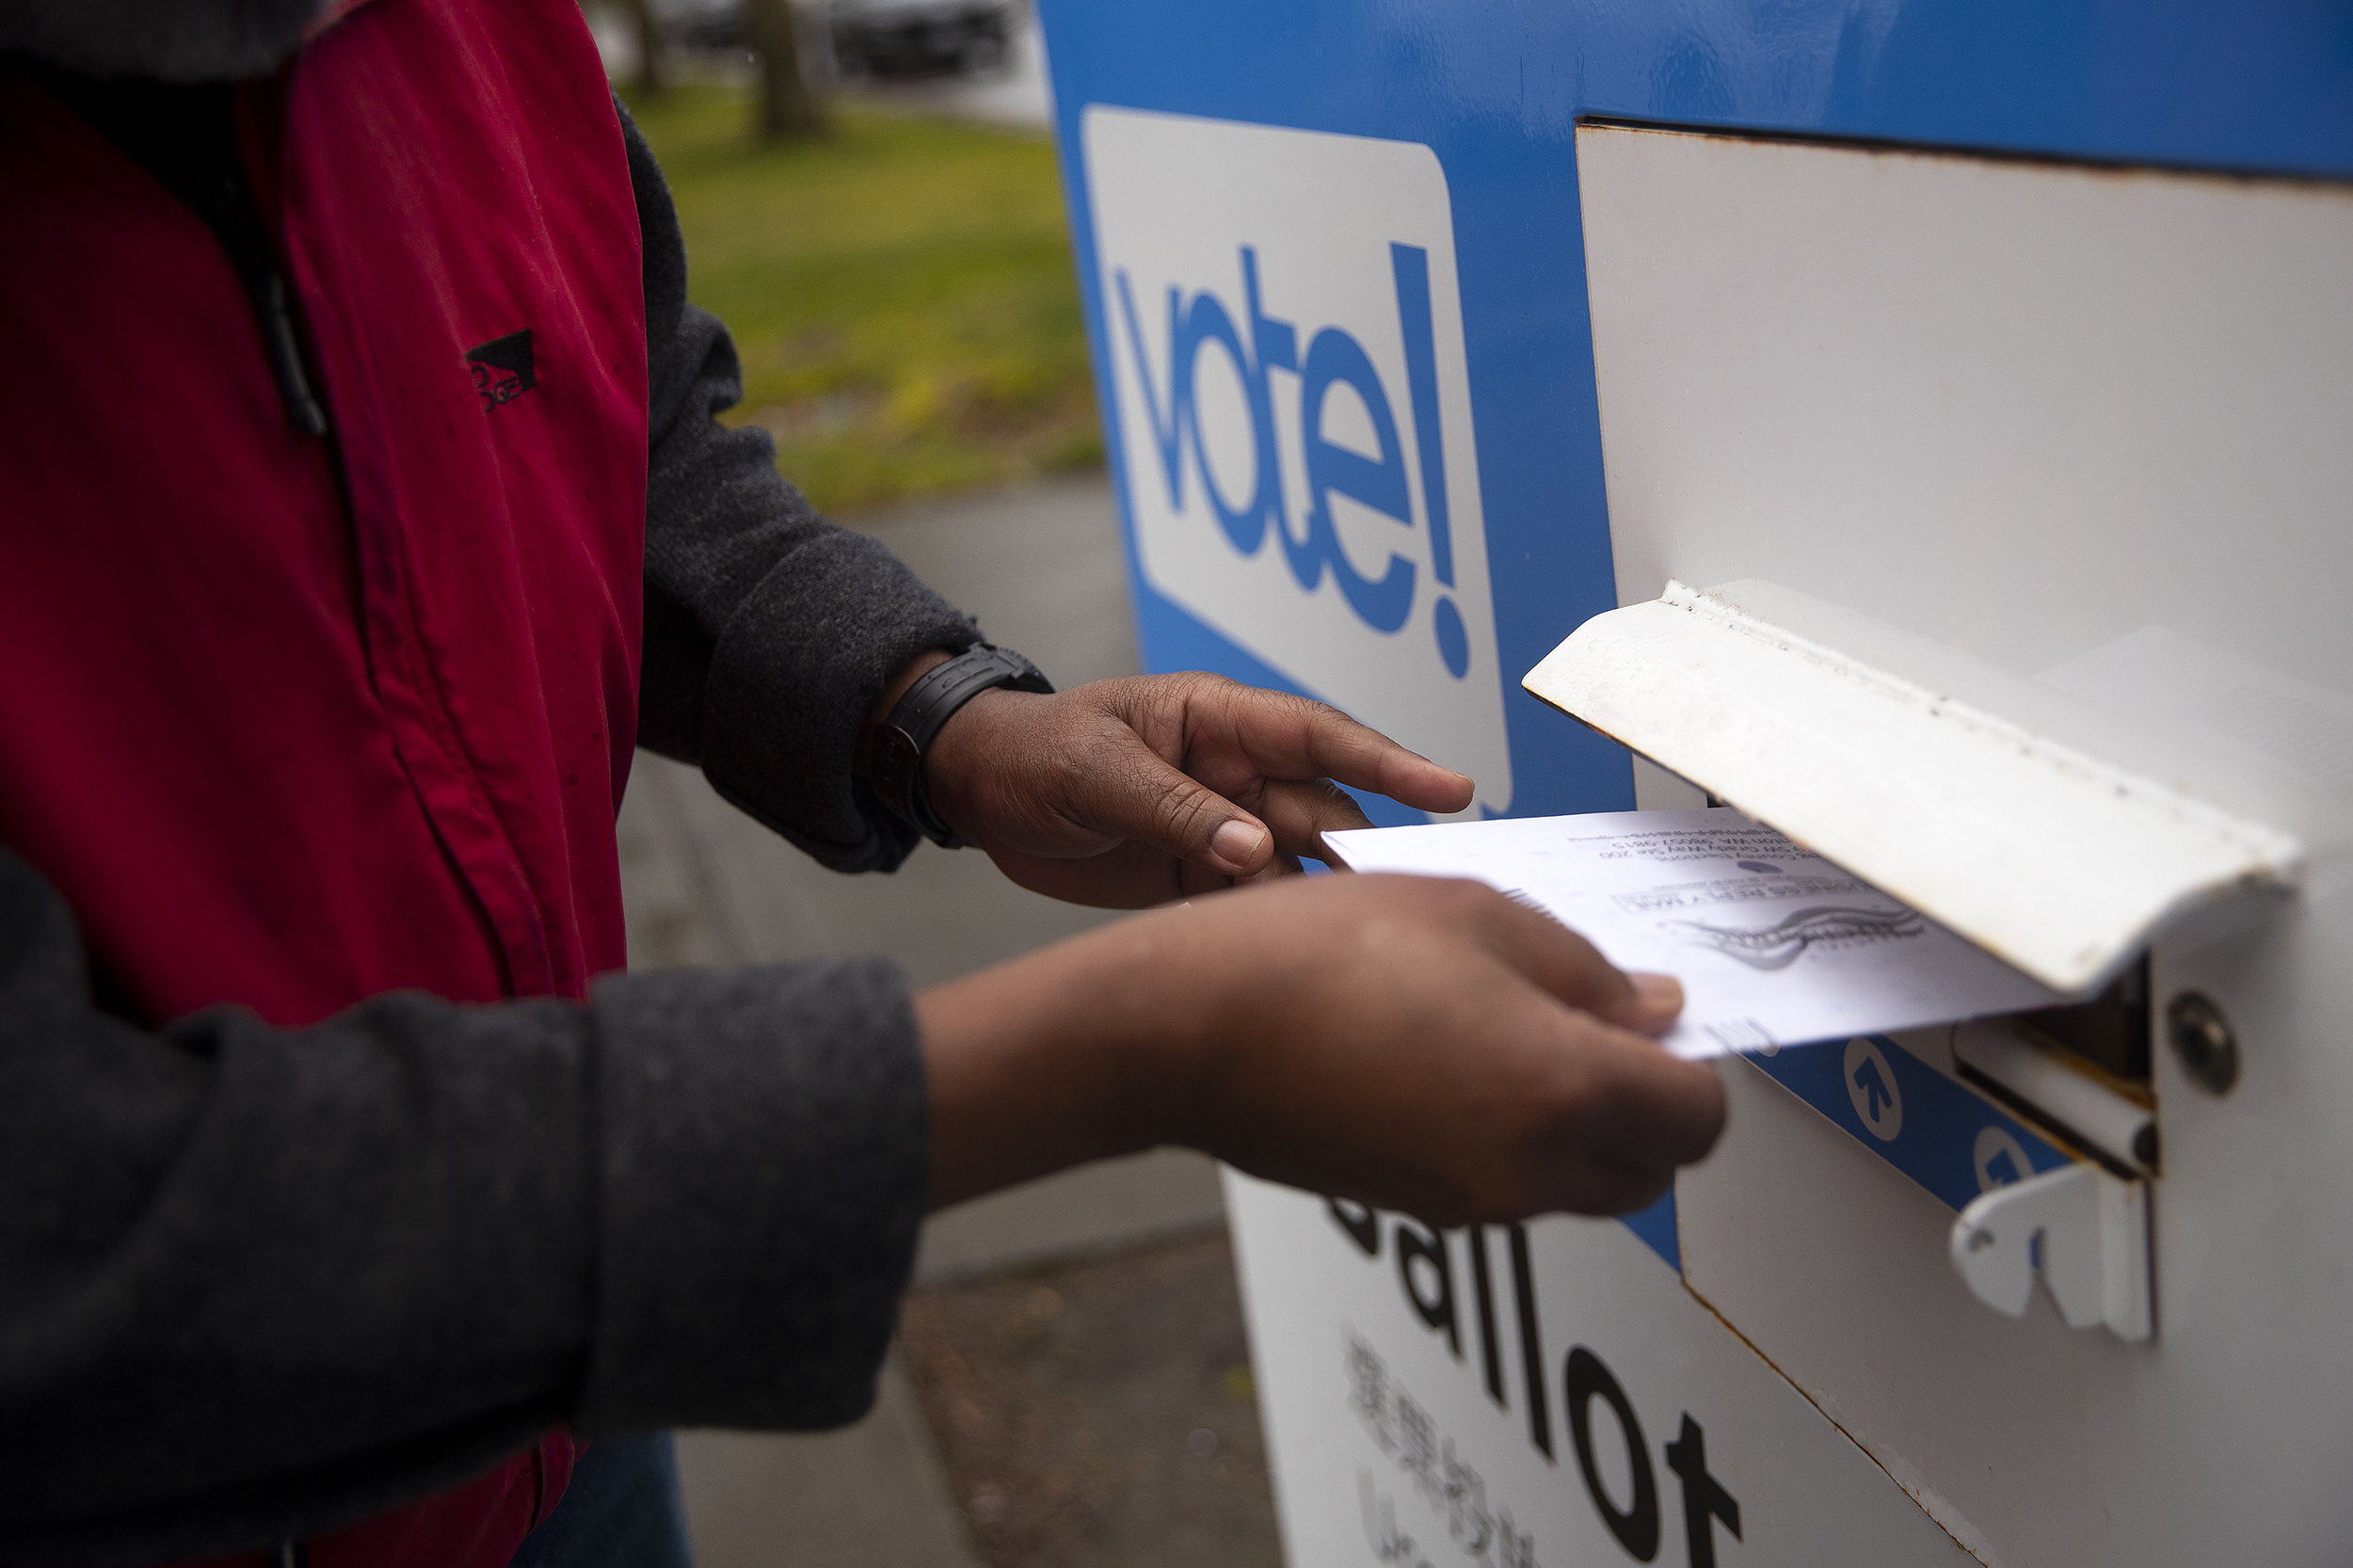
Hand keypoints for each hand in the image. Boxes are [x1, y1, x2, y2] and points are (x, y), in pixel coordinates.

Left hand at [914, 669, 1474, 906]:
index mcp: (1221, 720)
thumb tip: (1255, 849)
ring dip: (1321, 899)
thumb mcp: (1098, 771)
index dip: (1390, 763)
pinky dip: (1274, 928)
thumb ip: (1177, 810)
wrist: (978, 793)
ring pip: (1297, 866)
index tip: (1452, 789)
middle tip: (1413, 894)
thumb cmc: (1034, 752)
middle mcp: (1237, 773)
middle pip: (1325, 813)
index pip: (1322, 739)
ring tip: (1352, 940)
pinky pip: (1256, 903)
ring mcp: (1224, 827)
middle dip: (1369, 851)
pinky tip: (1289, 957)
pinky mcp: (1202, 878)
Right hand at [915, 873, 1726, 1223]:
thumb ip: (1586, 967)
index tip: (1655, 1010)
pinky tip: (1446, 1054)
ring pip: (1576, 1180)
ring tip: (1504, 1023)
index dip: (1692, 1060)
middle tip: (1596, 1019)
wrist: (1184, 1029)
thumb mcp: (1476, 913)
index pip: (1699, 1116)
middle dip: (1645, 1102)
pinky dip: (1507, 1134)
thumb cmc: (1313, 955)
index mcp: (1561, 1091)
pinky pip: (1504, 1181)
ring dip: (1574, 1118)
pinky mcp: (1414, 1207)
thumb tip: (1654, 1008)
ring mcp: (1468, 1202)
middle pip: (1650, 1168)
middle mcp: (1526, 1169)